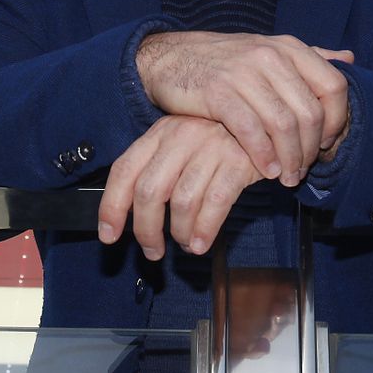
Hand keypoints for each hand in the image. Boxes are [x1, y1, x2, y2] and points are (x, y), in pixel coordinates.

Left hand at [98, 115, 261, 259]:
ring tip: (184, 243)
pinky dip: (204, 230)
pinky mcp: (238, 162)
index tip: (109, 235)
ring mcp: (210, 148)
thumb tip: (131, 215)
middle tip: (152, 250)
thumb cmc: (217, 140)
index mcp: (160, 133)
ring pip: (181, 202)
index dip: (112, 207)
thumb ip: (156, 170)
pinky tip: (201, 243)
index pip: (124, 171)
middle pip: (150, 192)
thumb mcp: (180, 144)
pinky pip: (215, 204)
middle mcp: (181, 137)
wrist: (263, 122)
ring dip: (178, 233)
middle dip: (146, 230)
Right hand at [136, 31, 352, 185]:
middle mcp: (270, 56)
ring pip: (284, 125)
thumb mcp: (270, 51)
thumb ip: (310, 57)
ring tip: (286, 177)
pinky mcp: (218, 92)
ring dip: (290, 159)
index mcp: (289, 48)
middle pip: (310, 113)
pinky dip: (263, 155)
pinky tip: (266, 170)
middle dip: (312, 150)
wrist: (171, 58)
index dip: (337, 121)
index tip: (327, 144)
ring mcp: (243, 72)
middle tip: (303, 170)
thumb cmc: (225, 62)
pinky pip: (251, 130)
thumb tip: (349, 58)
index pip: (334, 86)